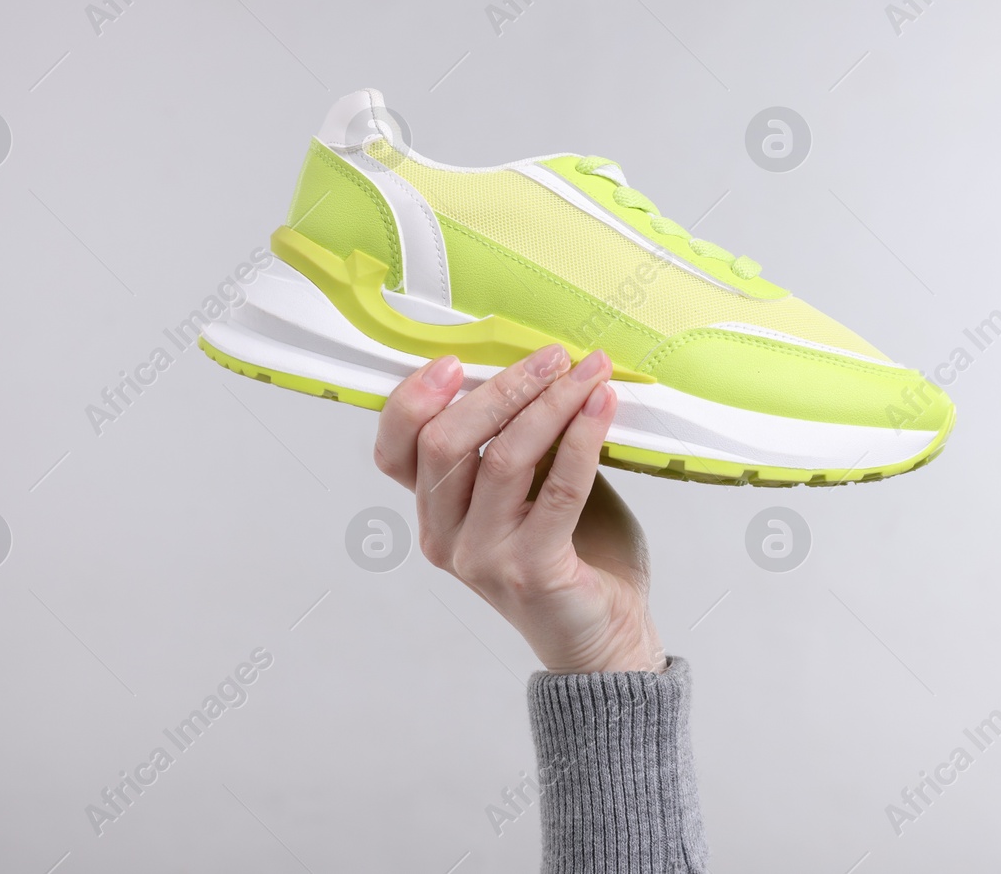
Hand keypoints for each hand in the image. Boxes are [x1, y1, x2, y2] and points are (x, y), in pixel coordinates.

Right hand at [373, 344, 664, 674]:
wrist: (605, 643)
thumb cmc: (575, 556)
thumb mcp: (532, 491)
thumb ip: (520, 442)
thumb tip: (540, 367)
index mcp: (436, 514)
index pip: (395, 451)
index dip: (412, 401)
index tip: (454, 361)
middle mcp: (446, 537)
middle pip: (444, 443)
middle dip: (500, 388)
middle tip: (550, 357)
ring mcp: (485, 558)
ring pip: (502, 458)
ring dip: (549, 404)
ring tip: (587, 374)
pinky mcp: (533, 570)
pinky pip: (558, 488)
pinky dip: (582, 438)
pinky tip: (602, 408)